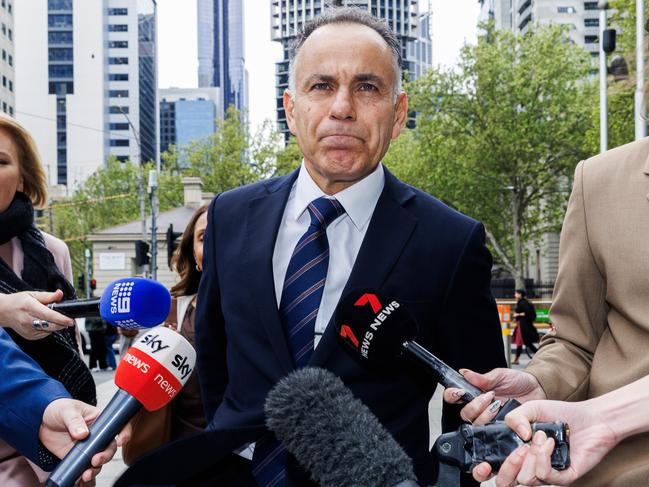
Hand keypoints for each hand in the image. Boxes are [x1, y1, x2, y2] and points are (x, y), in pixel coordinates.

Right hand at [0, 290, 74, 339]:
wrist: (3, 312)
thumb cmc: (19, 302)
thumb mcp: (32, 294)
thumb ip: (48, 296)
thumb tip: (60, 294)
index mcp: (30, 308)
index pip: (48, 315)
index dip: (61, 319)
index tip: (71, 321)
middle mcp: (28, 321)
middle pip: (51, 326)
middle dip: (62, 323)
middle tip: (68, 319)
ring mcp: (28, 330)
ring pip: (49, 330)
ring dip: (55, 325)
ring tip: (49, 317)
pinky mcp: (30, 336)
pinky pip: (45, 333)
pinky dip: (48, 328)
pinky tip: (43, 322)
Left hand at [39, 398, 131, 483]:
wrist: (39, 420)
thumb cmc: (58, 409)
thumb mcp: (67, 411)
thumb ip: (75, 422)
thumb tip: (82, 434)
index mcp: (100, 420)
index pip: (118, 426)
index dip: (124, 433)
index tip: (120, 441)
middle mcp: (97, 435)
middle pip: (109, 447)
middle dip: (105, 456)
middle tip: (95, 460)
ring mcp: (87, 447)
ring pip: (98, 461)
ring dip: (95, 469)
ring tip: (86, 474)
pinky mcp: (76, 457)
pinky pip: (84, 468)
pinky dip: (83, 476)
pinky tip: (80, 480)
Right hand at [443, 368, 545, 424]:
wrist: (539, 391)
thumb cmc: (519, 382)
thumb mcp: (501, 375)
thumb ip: (483, 378)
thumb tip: (465, 373)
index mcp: (475, 393)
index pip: (454, 396)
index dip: (452, 395)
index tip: (459, 392)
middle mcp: (480, 408)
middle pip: (464, 414)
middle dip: (474, 406)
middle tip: (489, 396)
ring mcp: (490, 420)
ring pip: (476, 424)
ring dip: (485, 415)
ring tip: (498, 405)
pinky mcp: (501, 430)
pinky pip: (492, 434)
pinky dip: (496, 427)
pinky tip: (504, 417)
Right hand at [472, 399, 617, 485]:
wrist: (590, 418)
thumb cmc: (560, 413)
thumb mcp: (531, 408)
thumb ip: (514, 417)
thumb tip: (517, 435)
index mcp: (515, 450)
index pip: (493, 469)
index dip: (482, 471)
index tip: (484, 463)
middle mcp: (527, 465)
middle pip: (504, 482)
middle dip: (507, 466)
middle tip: (519, 449)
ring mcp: (544, 473)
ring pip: (525, 479)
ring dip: (531, 456)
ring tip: (542, 438)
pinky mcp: (562, 478)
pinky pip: (544, 476)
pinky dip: (544, 456)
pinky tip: (551, 442)